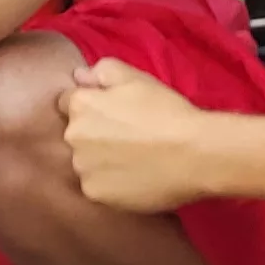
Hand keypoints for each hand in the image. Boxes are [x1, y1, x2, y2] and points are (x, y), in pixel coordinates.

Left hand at [58, 57, 215, 212]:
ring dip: (99, 161)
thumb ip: (101, 71)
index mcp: (80, 105)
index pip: (69, 103)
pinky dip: (110, 184)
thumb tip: (79, 76)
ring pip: (84, 162)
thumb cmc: (167, 111)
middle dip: (93, 134)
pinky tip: (133, 178)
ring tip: (133, 160)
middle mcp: (73, 136)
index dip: (92, 107)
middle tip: (127, 138)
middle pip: (76, 134)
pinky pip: (96, 186)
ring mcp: (82, 167)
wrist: (195, 154)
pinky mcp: (95, 193)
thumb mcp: (135, 77)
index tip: (113, 115)